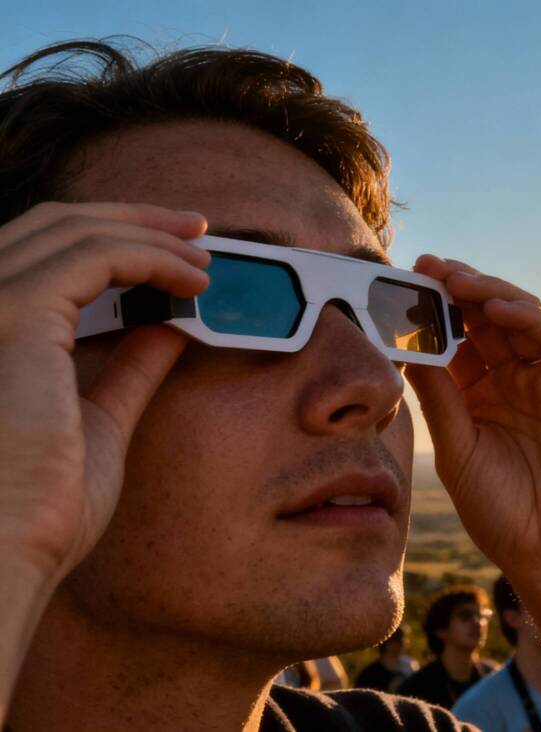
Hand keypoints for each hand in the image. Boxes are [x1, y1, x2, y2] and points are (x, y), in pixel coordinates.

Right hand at [0, 202, 209, 580]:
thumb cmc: (40, 509)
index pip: (41, 252)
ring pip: (74, 231)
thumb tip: (168, 326)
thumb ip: (128, 367)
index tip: (174, 244)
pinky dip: (153, 257)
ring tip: (207, 259)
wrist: (8, 555)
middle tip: (199, 229)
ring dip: (152, 235)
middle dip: (133, 219)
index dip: (109, 235)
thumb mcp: (98, 418)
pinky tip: (195, 279)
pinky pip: (96, 257)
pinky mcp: (13, 315)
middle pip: (53, 225)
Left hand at [404, 256, 540, 592]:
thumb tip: (405, 346)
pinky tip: (497, 309)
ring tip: (456, 280)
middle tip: (426, 267)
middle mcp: (513, 381)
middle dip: (456, 289)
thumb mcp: (457, 449)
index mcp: (479, 396)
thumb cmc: (503, 513)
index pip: (453, 339)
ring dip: (489, 294)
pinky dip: (528, 318)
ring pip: (520, 319)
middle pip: (484, 320)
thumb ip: (439, 397)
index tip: (400, 285)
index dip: (429, 311)